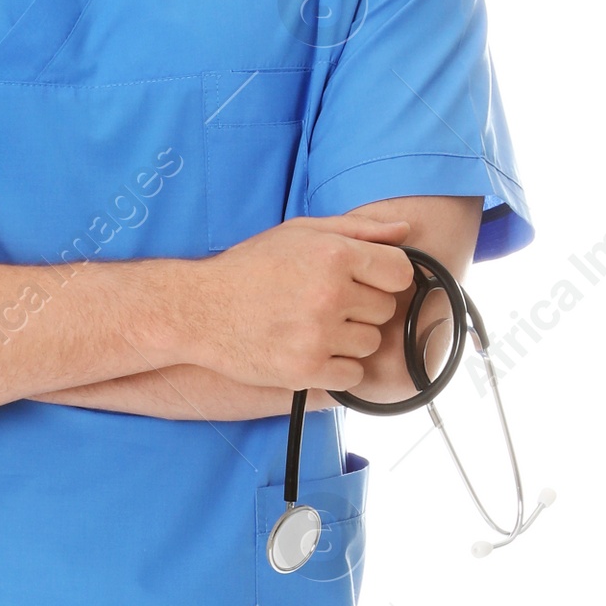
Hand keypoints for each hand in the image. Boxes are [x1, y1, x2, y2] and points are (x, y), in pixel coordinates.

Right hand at [178, 218, 417, 394]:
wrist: (200, 309)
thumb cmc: (251, 268)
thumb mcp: (301, 232)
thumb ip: (358, 230)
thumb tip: (406, 232)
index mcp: (334, 254)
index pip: (400, 272)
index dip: (385, 278)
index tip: (364, 282)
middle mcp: (330, 293)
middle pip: (385, 310)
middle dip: (362, 308)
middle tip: (326, 305)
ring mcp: (318, 334)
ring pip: (370, 344)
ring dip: (350, 340)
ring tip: (315, 328)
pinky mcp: (305, 370)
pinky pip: (352, 375)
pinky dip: (337, 368)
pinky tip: (312, 352)